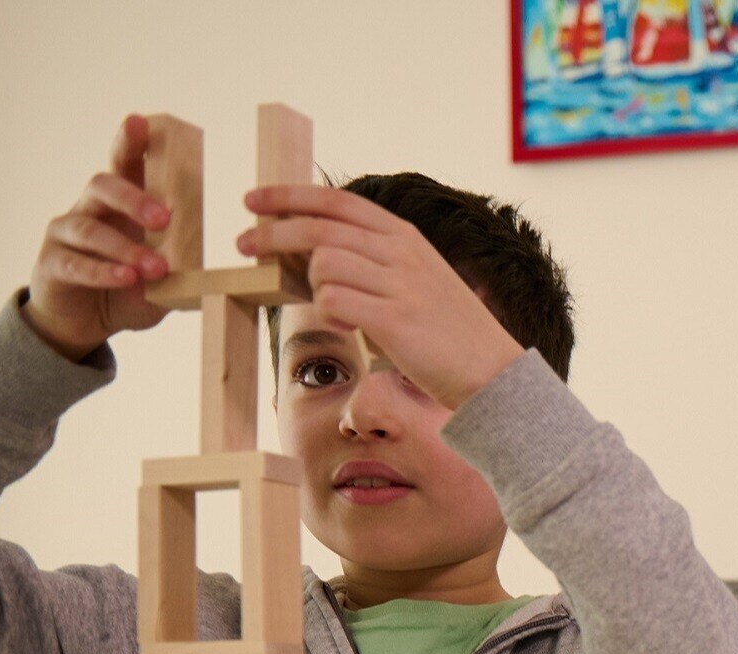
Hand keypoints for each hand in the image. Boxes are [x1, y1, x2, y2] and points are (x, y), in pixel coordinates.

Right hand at [21, 114, 172, 360]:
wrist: (83, 324)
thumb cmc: (125, 292)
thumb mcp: (162, 282)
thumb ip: (184, 272)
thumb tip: (223, 276)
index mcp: (118, 205)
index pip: (123, 164)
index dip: (129, 141)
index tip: (141, 122)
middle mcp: (88, 209)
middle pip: (103, 185)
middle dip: (134, 198)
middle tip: (165, 219)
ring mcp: (65, 234)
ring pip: (90, 228)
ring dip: (126, 249)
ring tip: (155, 269)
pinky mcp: (52, 263)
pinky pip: (75, 262)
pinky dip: (103, 271)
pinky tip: (126, 279)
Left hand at [236, 186, 524, 410]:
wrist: (493, 374)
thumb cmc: (450, 334)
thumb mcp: (417, 280)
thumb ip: (375, 261)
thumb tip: (318, 255)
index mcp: (405, 237)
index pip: (335, 200)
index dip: (289, 196)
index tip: (254, 200)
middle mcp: (401, 253)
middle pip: (318, 227)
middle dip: (272, 232)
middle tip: (243, 243)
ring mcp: (399, 285)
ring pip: (322, 264)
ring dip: (309, 284)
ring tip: (326, 305)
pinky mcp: (394, 320)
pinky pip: (334, 301)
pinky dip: (326, 312)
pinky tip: (343, 324)